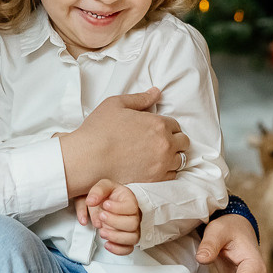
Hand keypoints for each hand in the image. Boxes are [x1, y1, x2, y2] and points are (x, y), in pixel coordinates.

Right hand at [59, 88, 189, 194]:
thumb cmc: (99, 130)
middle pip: (183, 143)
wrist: (88, 158)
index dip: (167, 126)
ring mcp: (161, 164)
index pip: (175, 125)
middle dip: (175, 141)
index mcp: (158, 124)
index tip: (157, 130)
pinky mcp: (155, 180)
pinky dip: (167, 172)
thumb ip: (140, 98)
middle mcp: (165, 144)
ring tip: (158, 156)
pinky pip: (172, 176)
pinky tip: (155, 168)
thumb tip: (156, 92)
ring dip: (173, 156)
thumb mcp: (116, 104)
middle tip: (160, 143)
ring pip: (180, 160)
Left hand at [77, 179, 140, 255]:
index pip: (132, 207)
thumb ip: (97, 191)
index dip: (118, 208)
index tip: (105, 205)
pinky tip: (107, 244)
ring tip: (102, 232)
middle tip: (101, 216)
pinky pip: (128, 249)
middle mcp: (135, 215)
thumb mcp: (103, 186)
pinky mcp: (128, 240)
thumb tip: (91, 201)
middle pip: (133, 224)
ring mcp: (133, 229)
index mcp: (131, 201)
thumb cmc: (109, 195)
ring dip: (115, 237)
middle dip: (114, 222)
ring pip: (133, 238)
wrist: (109, 203)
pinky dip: (118, 249)